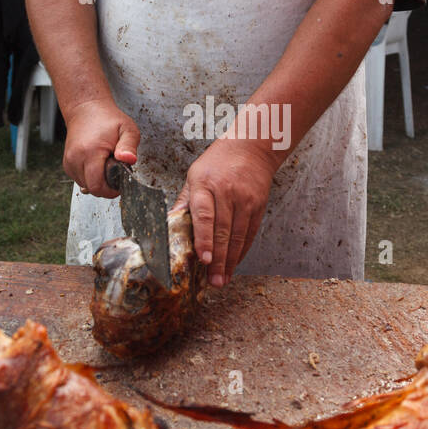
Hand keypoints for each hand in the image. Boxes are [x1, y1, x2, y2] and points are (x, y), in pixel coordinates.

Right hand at [63, 98, 139, 197]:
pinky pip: (80, 180)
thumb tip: (129, 159)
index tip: (120, 184)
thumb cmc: (108, 119)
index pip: (97, 186)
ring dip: (97, 181)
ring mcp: (69, 162)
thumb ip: (129, 145)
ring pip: (85, 186)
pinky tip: (96, 164)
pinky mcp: (67, 164)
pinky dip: (89, 177)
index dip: (111, 190)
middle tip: (115, 171)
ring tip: (105, 164)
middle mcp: (75, 158)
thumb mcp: (127, 129)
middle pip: (91, 188)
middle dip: (105, 186)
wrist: (86, 110)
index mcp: (90, 152)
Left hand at [173, 140, 275, 286]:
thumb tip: (169, 226)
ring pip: (238, 235)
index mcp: (205, 185)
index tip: (204, 259)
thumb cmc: (217, 163)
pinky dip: (242, 251)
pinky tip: (234, 264)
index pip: (204, 215)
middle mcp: (226, 192)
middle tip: (213, 281)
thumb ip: (185, 203)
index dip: (204, 239)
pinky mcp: (258, 205)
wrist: (251, 147)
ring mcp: (245, 199)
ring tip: (223, 279)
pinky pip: (250, 233)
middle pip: (223, 231)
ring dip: (230, 260)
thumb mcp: (194, 176)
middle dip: (218, 259)